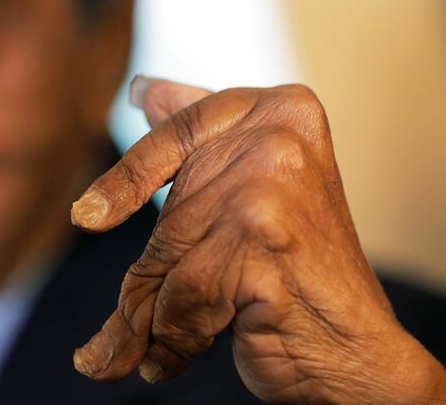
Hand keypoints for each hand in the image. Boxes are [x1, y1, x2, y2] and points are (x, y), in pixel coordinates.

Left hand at [71, 77, 445, 403]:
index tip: (86, 215)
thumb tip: (144, 89)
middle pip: (168, 211)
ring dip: (151, 313)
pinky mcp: (262, 250)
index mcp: (280, 108)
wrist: (358, 351)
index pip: (175, 131)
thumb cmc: (298, 266)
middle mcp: (279, 139)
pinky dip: (169, 339)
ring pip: (166, 258)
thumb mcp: (256, 184)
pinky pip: (179, 298)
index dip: (126, 179)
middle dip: (152, 274)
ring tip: (157, 342)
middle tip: (142, 314)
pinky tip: (172, 357)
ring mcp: (270, 195)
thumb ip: (203, 135)